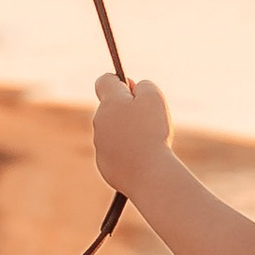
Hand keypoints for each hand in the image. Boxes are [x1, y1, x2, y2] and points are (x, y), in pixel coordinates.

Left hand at [91, 71, 172, 191]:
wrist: (149, 173)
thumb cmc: (153, 133)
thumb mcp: (155, 99)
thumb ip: (145, 86)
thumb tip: (135, 88)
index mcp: (110, 102)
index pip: (104, 81)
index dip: (119, 82)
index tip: (132, 89)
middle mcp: (99, 121)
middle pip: (110, 108)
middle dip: (127, 110)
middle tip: (149, 119)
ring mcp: (100, 144)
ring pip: (113, 132)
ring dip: (127, 132)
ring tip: (148, 141)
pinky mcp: (103, 164)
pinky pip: (115, 153)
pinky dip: (127, 154)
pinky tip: (142, 159)